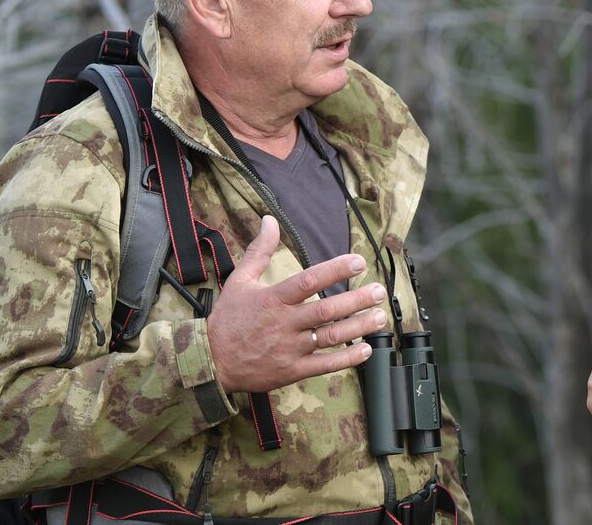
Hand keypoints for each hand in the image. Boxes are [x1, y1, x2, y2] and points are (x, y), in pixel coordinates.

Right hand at [207, 216, 388, 393]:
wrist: (210, 362)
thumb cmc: (228, 319)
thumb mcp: (240, 280)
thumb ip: (260, 251)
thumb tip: (269, 220)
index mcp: (273, 299)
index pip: (309, 281)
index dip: (335, 270)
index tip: (358, 262)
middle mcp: (284, 323)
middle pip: (326, 310)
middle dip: (356, 300)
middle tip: (379, 291)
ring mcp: (289, 348)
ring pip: (330, 336)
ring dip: (358, 326)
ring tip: (380, 316)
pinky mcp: (292, 371)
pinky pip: (324, 365)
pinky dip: (347, 358)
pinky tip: (366, 349)